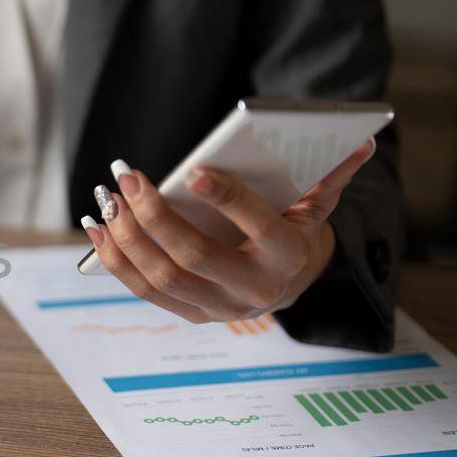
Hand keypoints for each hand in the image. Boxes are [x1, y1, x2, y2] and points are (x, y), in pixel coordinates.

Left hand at [80, 139, 375, 323]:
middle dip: (153, 215)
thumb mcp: (316, 204)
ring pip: (160, 276)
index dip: (228, 200)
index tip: (194, 171)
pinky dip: (114, 258)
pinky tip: (97, 226)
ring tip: (107, 198)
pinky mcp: (190, 314)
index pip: (259, 228)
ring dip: (125, 237)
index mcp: (287, 255)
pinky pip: (142, 290)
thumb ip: (329, 175)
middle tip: (127, 178)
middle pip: (193, 256)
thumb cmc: (295, 229)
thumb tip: (360, 143)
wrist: (290, 283)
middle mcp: (252, 289)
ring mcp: (217, 308)